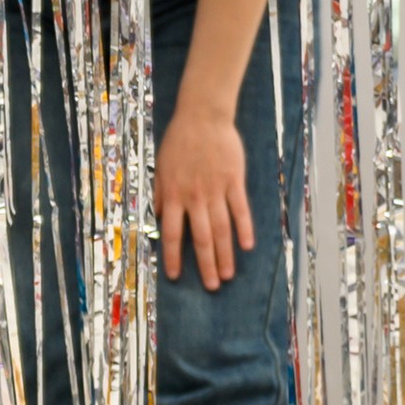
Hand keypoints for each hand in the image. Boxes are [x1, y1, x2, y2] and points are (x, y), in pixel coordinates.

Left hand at [154, 105, 252, 290]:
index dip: (173, 257)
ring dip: (225, 254)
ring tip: (227, 275)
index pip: (173, 233)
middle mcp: (194, 197)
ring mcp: (216, 190)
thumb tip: (157, 219)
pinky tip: (247, 246)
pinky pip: (239, 209)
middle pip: (201, 238)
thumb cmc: (179, 142)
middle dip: (205, 265)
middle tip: (210, 286)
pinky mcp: (234, 181)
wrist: (202, 117)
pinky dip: (244, 228)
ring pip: (222, 229)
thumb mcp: (161, 169)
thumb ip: (160, 196)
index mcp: (173, 196)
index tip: (174, 276)